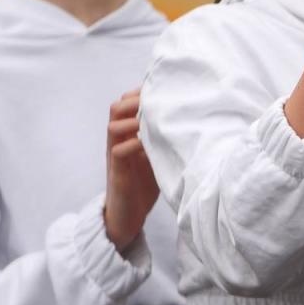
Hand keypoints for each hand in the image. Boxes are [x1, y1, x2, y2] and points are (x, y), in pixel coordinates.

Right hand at [103, 90, 158, 251]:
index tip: (161, 87)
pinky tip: (148, 143)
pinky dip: (133, 143)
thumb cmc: (144, 185)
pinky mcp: (117, 173)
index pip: (125, 103)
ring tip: (152, 119)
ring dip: (133, 119)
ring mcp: (115, 156)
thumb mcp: (156, 156)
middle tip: (156, 100)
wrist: (127, 217)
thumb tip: (190, 120)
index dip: (139, 93)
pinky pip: (119, 151)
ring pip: (113, 126)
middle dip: (135, 100)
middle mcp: (117, 142)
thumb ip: (164, 138)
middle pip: (116, 109)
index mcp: (126, 135)